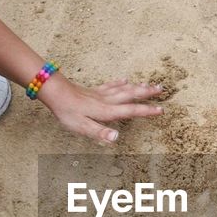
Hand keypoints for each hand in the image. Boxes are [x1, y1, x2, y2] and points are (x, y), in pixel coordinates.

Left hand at [42, 77, 163, 143]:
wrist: (55, 92)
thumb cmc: (67, 111)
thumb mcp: (82, 127)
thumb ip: (100, 132)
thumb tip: (117, 137)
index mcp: (107, 111)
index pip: (130, 111)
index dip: (146, 111)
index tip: (161, 110)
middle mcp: (107, 101)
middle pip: (131, 95)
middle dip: (147, 93)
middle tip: (161, 89)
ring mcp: (101, 94)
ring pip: (124, 89)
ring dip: (138, 87)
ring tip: (150, 84)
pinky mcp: (93, 91)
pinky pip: (110, 85)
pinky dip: (120, 83)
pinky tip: (125, 80)